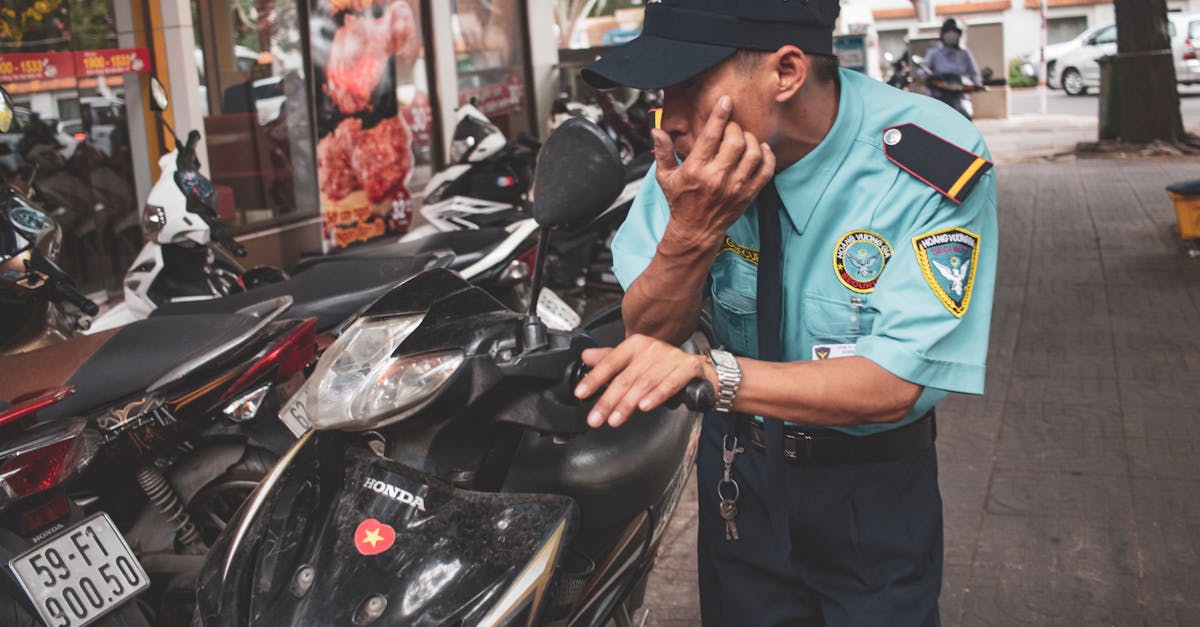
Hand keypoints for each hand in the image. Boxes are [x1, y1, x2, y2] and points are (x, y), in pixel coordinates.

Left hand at [573, 334, 716, 427]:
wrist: (699, 367)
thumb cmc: (663, 365)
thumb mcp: (635, 360)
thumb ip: (610, 359)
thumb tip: (586, 357)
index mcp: (636, 345)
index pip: (611, 362)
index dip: (595, 378)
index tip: (581, 393)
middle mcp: (652, 349)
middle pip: (626, 377)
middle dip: (608, 400)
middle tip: (596, 417)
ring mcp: (671, 358)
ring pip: (645, 383)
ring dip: (628, 403)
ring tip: (615, 418)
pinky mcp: (688, 368)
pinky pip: (670, 383)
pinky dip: (657, 395)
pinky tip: (645, 406)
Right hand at [653, 96, 775, 245]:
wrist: (695, 231)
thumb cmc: (680, 201)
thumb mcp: (665, 177)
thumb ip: (663, 152)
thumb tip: (657, 131)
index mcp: (695, 170)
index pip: (710, 136)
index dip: (720, 115)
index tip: (726, 101)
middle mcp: (717, 178)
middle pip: (735, 141)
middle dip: (735, 128)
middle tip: (731, 128)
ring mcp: (735, 187)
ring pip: (753, 154)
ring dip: (751, 140)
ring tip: (743, 139)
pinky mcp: (748, 194)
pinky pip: (766, 171)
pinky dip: (767, 156)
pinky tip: (760, 150)